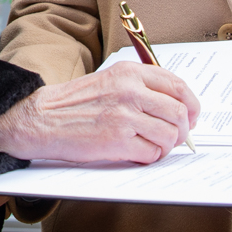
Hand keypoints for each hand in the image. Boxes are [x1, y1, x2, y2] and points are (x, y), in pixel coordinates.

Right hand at [0, 63, 199, 164]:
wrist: (40, 119)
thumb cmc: (73, 104)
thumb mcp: (108, 81)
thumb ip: (140, 87)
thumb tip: (175, 106)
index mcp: (129, 73)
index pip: (177, 85)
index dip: (191, 104)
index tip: (191, 116)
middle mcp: (130, 91)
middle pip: (180, 112)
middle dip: (183, 130)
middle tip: (175, 138)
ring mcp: (125, 116)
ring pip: (169, 135)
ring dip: (166, 146)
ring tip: (152, 147)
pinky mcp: (117, 141)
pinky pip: (152, 153)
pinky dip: (149, 157)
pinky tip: (137, 154)